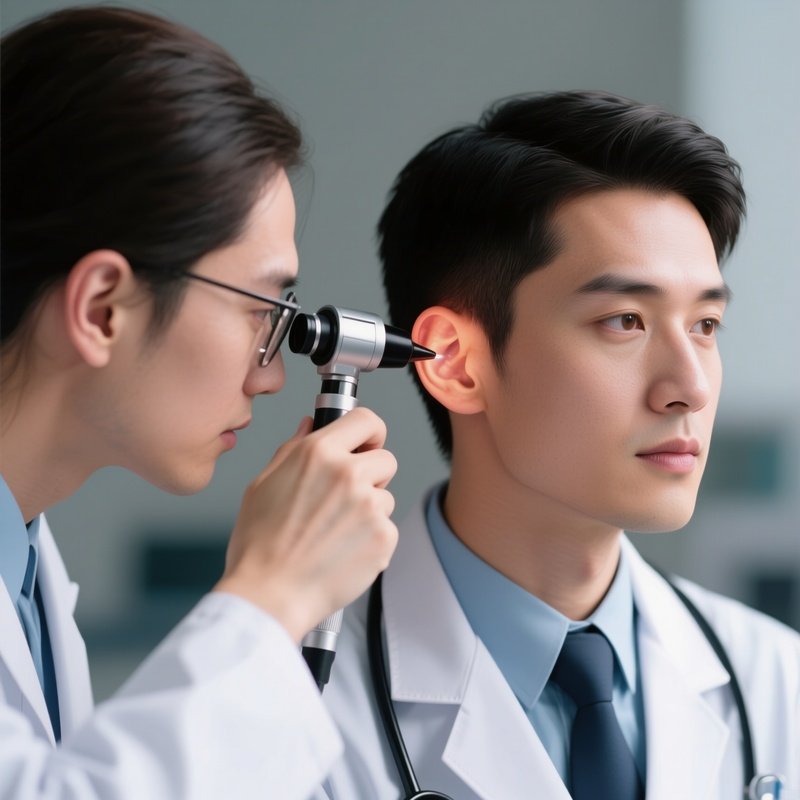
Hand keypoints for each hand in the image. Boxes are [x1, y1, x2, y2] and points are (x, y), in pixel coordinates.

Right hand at [214, 407, 397, 641]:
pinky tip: (344, 551)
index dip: (370, 432)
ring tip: (335, 533)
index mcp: (318, 453)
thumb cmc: (259, 546)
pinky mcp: (383, 537)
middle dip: (372, 475)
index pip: (366, 419)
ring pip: (386, 497)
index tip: (368, 443)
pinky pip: (388, 529)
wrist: (268, 595)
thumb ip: (292, 448)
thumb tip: (309, 426)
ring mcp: (369, 506)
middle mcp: (348, 474)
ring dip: (370, 510)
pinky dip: (372, 540)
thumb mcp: (262, 485)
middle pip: (385, 459)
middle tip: (346, 499)